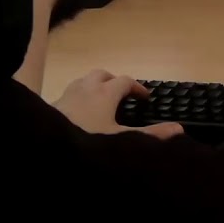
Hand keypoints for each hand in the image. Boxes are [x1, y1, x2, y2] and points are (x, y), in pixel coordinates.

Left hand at [52, 69, 183, 140]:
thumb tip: (178, 128)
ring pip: (82, 81)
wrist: (45, 147)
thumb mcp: (121, 141)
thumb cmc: (87, 140)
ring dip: (94, 86)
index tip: (145, 98)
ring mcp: (66, 95)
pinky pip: (68, 94)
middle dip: (113, 82)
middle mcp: (85, 87)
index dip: (137, 88)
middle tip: (121, 96)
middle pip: (101, 75)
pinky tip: (78, 115)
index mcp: (105, 92)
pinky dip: (77, 98)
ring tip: (100, 102)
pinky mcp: (51, 105)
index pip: (125, 81)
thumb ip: (149, 134)